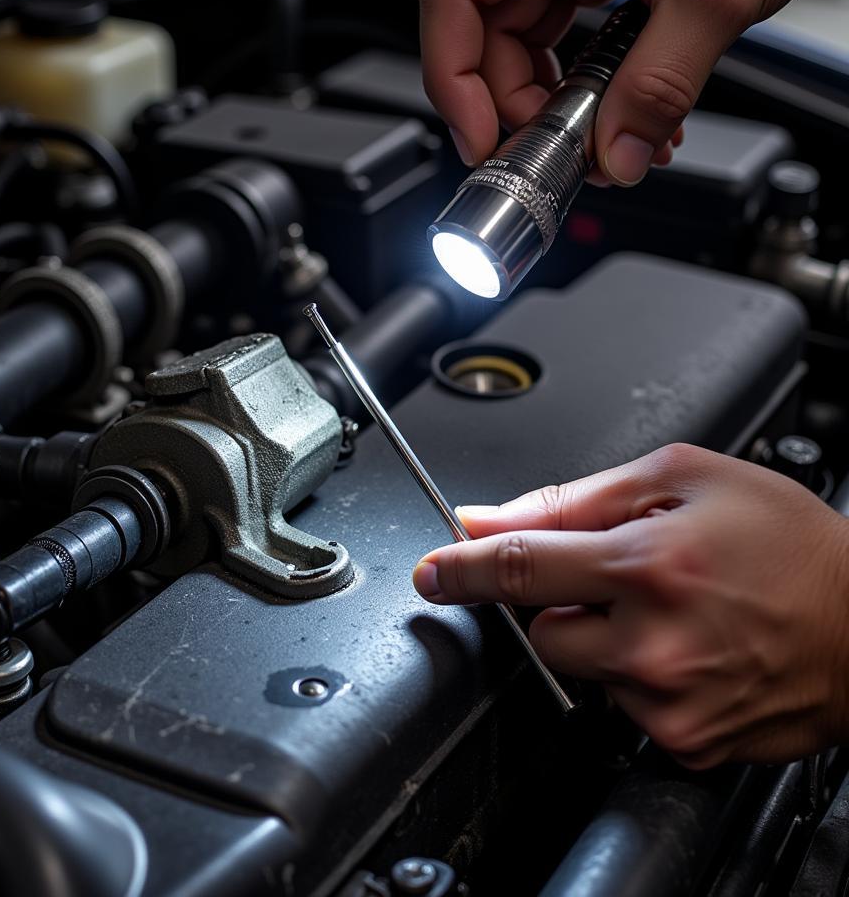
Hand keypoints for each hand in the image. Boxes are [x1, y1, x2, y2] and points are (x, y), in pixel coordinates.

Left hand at [413, 443, 848, 767]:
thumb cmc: (790, 542)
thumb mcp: (684, 478)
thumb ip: (575, 497)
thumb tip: (493, 517)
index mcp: (646, 562)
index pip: (516, 568)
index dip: (459, 569)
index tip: (430, 573)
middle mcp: (652, 641)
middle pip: (541, 630)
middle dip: (564, 603)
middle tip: (627, 580)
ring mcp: (668, 700)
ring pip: (582, 669)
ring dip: (607, 639)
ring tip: (677, 613)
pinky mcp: (685, 740)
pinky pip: (624, 705)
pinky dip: (641, 676)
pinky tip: (692, 649)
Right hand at [418, 0, 845, 183]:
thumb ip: (659, 86)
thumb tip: (615, 157)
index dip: (453, 73)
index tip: (478, 134)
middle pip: (484, 30)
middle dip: (516, 104)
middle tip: (551, 153)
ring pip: (521, 43)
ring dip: (553, 104)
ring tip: (597, 139)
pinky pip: (562, 40)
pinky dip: (583, 85)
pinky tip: (617, 113)